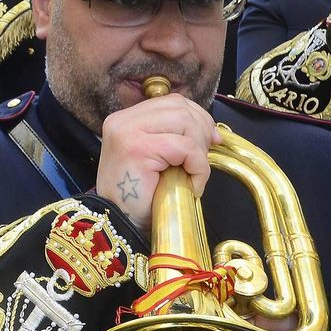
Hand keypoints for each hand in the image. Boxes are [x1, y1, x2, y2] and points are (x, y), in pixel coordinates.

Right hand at [94, 89, 219, 231]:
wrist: (118, 228)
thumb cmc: (137, 200)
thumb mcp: (157, 160)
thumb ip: (175, 137)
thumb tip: (213, 132)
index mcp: (125, 120)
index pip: (172, 102)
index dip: (198, 118)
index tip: (210, 141)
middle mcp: (122, 121)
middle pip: (180, 108)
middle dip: (201, 133)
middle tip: (200, 163)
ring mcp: (127, 132)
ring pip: (184, 121)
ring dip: (199, 150)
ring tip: (193, 174)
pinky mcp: (137, 149)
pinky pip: (184, 147)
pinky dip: (197, 166)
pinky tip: (192, 185)